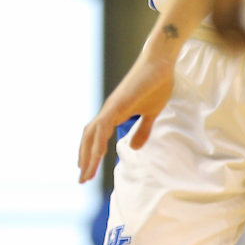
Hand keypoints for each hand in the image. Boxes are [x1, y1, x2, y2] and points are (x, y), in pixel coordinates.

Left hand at [78, 35, 177, 181]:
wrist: (161, 63)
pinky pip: (103, 125)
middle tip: (83, 180)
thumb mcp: (152, 114)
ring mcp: (111, 107)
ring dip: (88, 155)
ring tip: (86, 174)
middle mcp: (108, 111)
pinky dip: (98, 142)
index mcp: (114, 114)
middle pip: (89, 139)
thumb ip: (142, 130)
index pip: (96, 137)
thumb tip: (134, 148)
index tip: (88, 172)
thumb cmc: (157, 84)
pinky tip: (97, 156)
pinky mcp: (117, 103)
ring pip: (92, 135)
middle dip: (85, 159)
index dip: (90, 154)